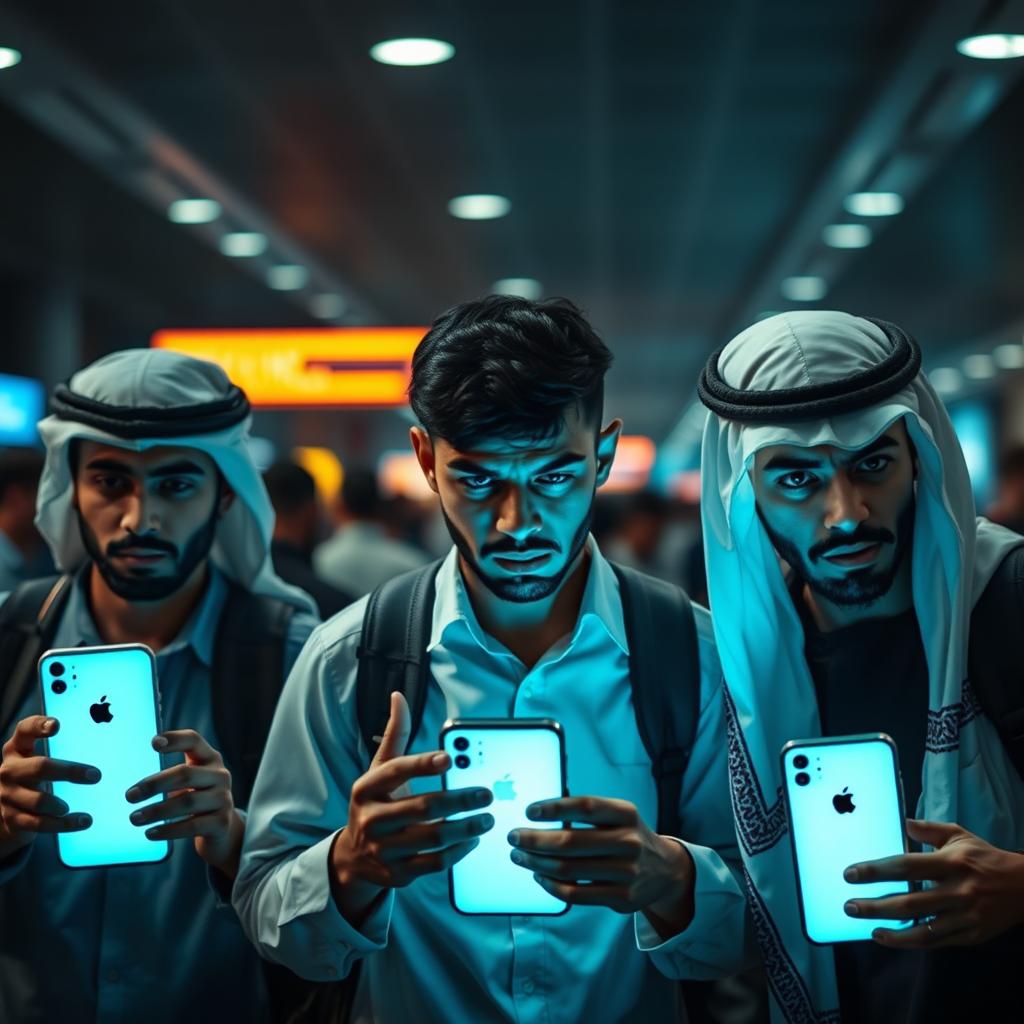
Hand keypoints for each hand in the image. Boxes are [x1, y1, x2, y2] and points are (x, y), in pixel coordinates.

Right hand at [0, 715, 98, 856]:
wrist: (6, 806)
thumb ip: (59, 747)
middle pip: (39, 768)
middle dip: (69, 772)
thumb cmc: (32, 774)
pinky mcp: (12, 818)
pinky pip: (39, 823)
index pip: (24, 730)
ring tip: (76, 808)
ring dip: (61, 805)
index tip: (57, 725)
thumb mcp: (37, 757)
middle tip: (96, 776)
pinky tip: (83, 821)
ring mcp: (8, 795)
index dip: (38, 726)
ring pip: (38, 801)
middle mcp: (9, 770)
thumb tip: (104, 736)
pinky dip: (64, 824)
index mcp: (17, 749)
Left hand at [126, 729, 242, 878]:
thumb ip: (170, 775)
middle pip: (186, 774)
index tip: (153, 743)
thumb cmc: (196, 797)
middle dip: (154, 785)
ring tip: (134, 818)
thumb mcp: (189, 781)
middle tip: (130, 796)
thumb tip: (134, 788)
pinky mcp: (222, 822)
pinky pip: (192, 826)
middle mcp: (220, 775)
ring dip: (157, 811)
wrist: (221, 827)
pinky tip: (150, 833)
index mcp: (210, 759)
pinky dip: (168, 830)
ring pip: (187, 802)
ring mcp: (224, 799)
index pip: (194, 741)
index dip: (175, 739)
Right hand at [330, 692, 493, 926]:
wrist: (353, 857)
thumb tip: (398, 696)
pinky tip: (473, 840)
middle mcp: (371, 819)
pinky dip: (458, 852)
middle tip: (486, 794)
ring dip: (465, 828)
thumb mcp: (378, 769)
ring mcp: (383, 849)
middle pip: (422, 808)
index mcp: (366, 788)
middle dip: (459, 801)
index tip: (449, 758)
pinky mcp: (397, 873)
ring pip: (432, 838)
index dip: (422, 764)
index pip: (395, 771)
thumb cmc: (375, 803)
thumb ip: (393, 734)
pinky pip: (434, 863)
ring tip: (487, 818)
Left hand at [508, 796, 695, 935]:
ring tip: (519, 856)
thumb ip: (587, 814)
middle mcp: (629, 841)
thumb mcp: (619, 816)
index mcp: (626, 814)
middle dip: (535, 840)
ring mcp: (626, 873)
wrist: (665, 870)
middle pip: (571, 842)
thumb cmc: (628, 836)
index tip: (530, 811)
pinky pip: (575, 894)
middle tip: (514, 837)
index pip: (585, 807)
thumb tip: (540, 815)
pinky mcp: (621, 899)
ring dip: (537, 863)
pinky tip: (539, 876)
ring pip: (569, 870)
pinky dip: (551, 885)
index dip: (555, 808)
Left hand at [844, 819, 1023, 947]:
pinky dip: (913, 943)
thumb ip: (929, 829)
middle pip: (909, 902)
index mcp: (951, 862)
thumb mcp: (959, 835)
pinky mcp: (972, 935)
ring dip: (892, 933)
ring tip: (868, 929)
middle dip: (875, 907)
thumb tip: (902, 823)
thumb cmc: (984, 858)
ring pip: (923, 930)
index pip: (905, 867)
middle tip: (849, 906)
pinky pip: (938, 942)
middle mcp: (958, 890)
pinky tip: (893, 939)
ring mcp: (966, 916)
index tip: (850, 874)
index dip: (875, 871)